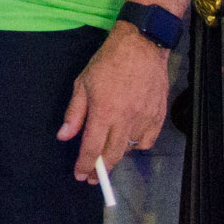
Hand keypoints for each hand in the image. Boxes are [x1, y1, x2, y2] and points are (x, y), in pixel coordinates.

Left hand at [57, 23, 170, 180]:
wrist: (141, 46)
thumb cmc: (107, 62)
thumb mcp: (83, 83)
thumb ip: (74, 113)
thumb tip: (64, 136)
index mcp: (103, 111)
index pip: (92, 147)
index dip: (85, 165)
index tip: (81, 176)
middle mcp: (125, 119)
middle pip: (113, 154)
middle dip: (101, 169)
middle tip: (94, 177)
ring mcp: (144, 119)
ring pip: (130, 149)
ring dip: (118, 154)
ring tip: (109, 150)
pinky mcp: (159, 116)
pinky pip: (147, 141)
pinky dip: (137, 145)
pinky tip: (129, 139)